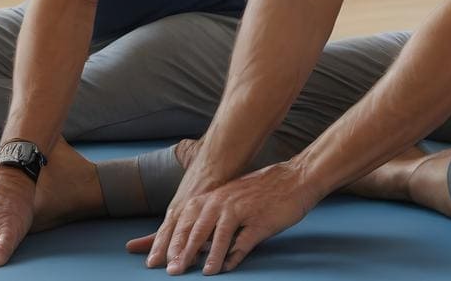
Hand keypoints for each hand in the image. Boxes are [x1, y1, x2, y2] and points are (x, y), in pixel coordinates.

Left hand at [125, 161, 318, 275]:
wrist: (293, 178)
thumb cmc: (260, 191)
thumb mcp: (231, 200)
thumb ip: (213, 220)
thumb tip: (196, 245)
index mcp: (212, 198)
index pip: (184, 223)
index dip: (170, 243)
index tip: (157, 260)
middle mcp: (221, 203)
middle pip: (196, 230)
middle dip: (181, 252)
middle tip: (171, 270)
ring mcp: (240, 211)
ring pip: (218, 236)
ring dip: (209, 257)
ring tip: (202, 273)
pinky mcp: (259, 221)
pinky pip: (243, 241)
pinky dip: (233, 255)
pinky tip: (226, 267)